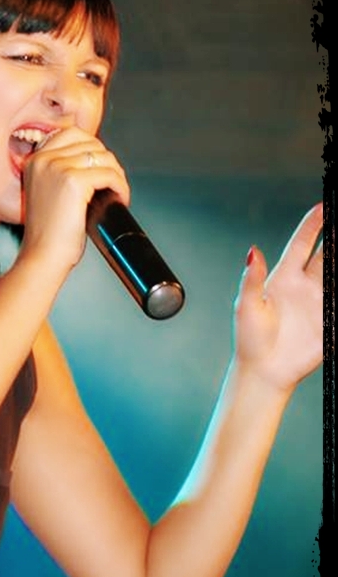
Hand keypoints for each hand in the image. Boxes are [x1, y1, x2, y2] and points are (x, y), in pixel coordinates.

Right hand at [20, 127, 129, 272]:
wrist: (42, 256)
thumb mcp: (47, 193)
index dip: (93, 149)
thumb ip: (62, 172)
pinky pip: (109, 174)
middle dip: (107, 162)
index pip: (72, 134)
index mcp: (35, 160)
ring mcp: (57, 168)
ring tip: (116, 193)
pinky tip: (119, 199)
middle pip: (91, 143)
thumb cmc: (47, 234)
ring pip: (103, 157)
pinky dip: (120, 186)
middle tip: (111, 185)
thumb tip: (95, 159)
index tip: (101, 169)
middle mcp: (43, 159)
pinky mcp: (73, 181)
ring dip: (116, 174)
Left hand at [233, 203, 323, 391]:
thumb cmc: (249, 339)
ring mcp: (320, 303)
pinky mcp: (330, 322)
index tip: (323, 206)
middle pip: (328, 255)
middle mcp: (305, 286)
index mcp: (283, 278)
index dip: (313, 225)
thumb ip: (252, 278)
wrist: (263, 371)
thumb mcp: (247, 305)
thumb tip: (253, 251)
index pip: (302, 244)